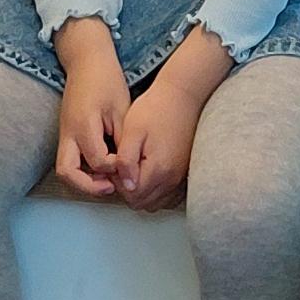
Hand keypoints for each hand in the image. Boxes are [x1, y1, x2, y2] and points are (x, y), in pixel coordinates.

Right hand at [53, 18, 131, 195]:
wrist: (86, 60)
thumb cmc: (106, 80)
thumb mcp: (121, 109)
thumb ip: (122, 139)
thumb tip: (127, 165)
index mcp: (83, 125)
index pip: (96, 161)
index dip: (113, 168)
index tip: (127, 164)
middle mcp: (68, 133)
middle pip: (66, 173)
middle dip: (87, 186)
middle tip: (110, 187)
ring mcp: (63, 134)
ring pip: (65, 169)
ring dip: (83, 180)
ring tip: (107, 181)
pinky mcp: (66, 133)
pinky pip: (69, 160)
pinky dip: (83, 170)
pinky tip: (102, 168)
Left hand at [113, 30, 232, 209]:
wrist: (183, 96)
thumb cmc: (156, 108)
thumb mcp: (132, 132)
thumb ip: (125, 161)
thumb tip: (125, 185)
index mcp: (157, 169)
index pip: (130, 195)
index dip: (117, 184)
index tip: (114, 166)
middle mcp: (172, 179)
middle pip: (142, 203)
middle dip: (127, 190)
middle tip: (121, 167)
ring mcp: (180, 178)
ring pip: (155, 203)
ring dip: (141, 193)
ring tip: (134, 170)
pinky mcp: (185, 174)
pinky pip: (169, 197)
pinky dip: (156, 193)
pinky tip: (148, 176)